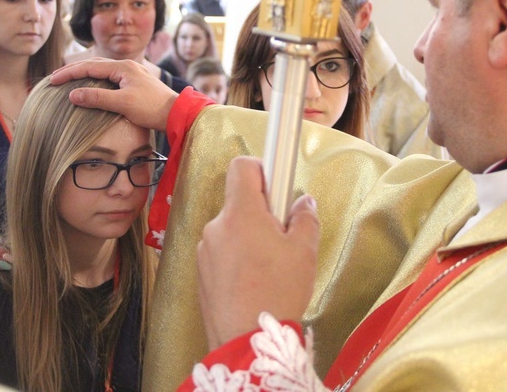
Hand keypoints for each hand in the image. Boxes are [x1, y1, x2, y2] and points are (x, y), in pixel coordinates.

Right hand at [50, 58, 178, 131]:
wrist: (177, 113)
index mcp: (122, 67)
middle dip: (74, 70)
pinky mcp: (136, 83)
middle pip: (94, 64)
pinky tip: (92, 87)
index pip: (89, 67)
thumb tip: (73, 94)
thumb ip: (97, 98)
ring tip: (69, 80)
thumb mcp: (122, 103)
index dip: (69, 73)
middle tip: (55, 78)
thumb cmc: (152, 108)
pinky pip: (110, 77)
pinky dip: (96, 80)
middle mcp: (127, 66)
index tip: (52, 81)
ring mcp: (132, 74)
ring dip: (85, 74)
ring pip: (103, 70)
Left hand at [196, 157, 319, 349]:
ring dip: (249, 237)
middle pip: (240, 202)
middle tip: (283, 236)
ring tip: (270, 266)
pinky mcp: (201, 272)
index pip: (242, 167)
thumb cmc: (277, 293)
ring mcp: (205, 250)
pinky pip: (222, 252)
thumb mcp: (304, 251)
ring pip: (231, 229)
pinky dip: (237, 258)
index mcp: (242, 213)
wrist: (247, 340)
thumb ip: (305, 218)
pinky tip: (255, 281)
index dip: (262, 168)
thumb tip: (303, 204)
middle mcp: (217, 226)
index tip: (277, 182)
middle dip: (262, 212)